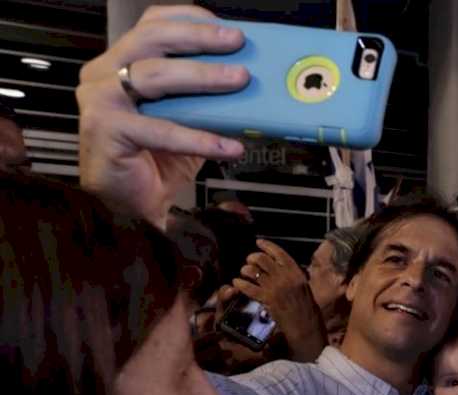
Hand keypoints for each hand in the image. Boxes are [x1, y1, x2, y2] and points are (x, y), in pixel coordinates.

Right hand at [76, 5, 246, 225]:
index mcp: (120, 61)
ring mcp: (100, 100)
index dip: (188, 19)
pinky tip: (229, 147)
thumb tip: (249, 76)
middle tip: (238, 43)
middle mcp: (104, 73)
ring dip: (203, 77)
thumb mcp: (187, 118)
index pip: (152, 25)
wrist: (132, 205)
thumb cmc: (157, 158)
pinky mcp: (106, 131)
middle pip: (152, 40)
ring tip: (240, 81)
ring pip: (155, 76)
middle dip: (199, 39)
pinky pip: (160, 130)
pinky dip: (199, 138)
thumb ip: (205, 95)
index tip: (226, 26)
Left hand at [232, 240, 325, 361]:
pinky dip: (240, 283)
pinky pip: (249, 287)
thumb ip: (292, 275)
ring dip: (246, 270)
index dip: (267, 246)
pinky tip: (236, 282)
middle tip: (249, 261)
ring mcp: (276, 288)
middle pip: (263, 260)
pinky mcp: (267, 299)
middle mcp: (285, 277)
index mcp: (296, 272)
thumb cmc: (305, 307)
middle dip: (253, 258)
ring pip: (254, 271)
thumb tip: (279, 266)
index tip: (259, 242)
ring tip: (244, 272)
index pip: (280, 253)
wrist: (305, 325)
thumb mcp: (303, 286)